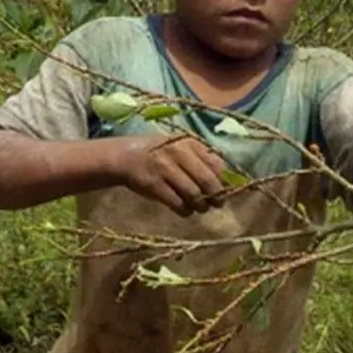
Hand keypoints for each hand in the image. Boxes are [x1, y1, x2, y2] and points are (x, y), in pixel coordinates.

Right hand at [113, 134, 230, 216]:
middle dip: (216, 196)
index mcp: (189, 142)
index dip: (223, 180)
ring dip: (201, 206)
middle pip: (207, 181)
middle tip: (217, 204)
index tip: (224, 189)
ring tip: (200, 207)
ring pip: (194, 194)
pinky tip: (185, 209)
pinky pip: (178, 203)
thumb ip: (202, 158)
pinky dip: (185, 210)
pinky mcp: (154, 184)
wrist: (126, 156)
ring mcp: (165, 168)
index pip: (216, 164)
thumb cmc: (159, 153)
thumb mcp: (181, 147)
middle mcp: (178, 152)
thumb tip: (227, 180)